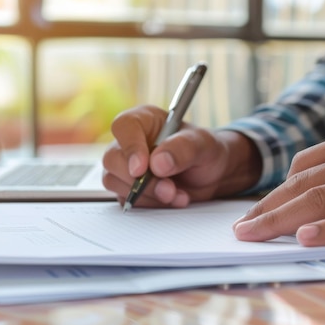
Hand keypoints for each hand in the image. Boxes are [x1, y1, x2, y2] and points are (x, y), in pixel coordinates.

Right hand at [102, 105, 261, 207]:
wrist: (211, 175)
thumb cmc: (206, 151)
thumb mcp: (203, 145)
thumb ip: (183, 149)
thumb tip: (157, 163)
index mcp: (145, 120)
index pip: (124, 126)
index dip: (130, 147)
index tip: (142, 169)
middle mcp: (131, 141)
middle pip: (113, 159)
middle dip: (141, 180)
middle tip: (169, 189)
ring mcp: (126, 165)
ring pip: (115, 181)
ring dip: (147, 194)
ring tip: (177, 194)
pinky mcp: (128, 187)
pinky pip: (126, 198)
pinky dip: (149, 204)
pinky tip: (172, 199)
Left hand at [233, 127, 324, 246]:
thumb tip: (302, 200)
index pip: (303, 166)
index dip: (275, 193)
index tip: (255, 214)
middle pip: (306, 184)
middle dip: (268, 209)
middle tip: (242, 229)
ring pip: (324, 199)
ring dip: (283, 220)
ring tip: (255, 236)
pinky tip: (305, 238)